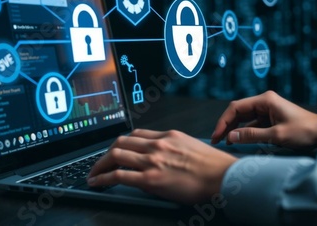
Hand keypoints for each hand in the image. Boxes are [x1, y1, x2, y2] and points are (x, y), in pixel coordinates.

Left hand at [87, 129, 236, 203]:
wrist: (222, 176)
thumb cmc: (213, 165)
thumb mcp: (191, 146)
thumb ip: (174, 148)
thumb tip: (165, 156)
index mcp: (168, 136)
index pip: (137, 134)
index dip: (123, 142)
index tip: (117, 149)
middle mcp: (157, 145)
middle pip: (122, 141)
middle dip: (107, 152)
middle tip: (101, 161)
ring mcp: (152, 161)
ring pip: (116, 155)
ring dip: (100, 164)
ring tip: (94, 173)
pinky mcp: (150, 179)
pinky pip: (119, 175)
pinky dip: (103, 178)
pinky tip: (97, 182)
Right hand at [211, 91, 316, 148]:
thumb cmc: (303, 131)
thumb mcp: (276, 135)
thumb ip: (252, 135)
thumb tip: (230, 137)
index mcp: (265, 100)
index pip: (236, 108)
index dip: (224, 121)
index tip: (217, 135)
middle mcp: (264, 102)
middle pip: (238, 112)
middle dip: (226, 125)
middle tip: (217, 140)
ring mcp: (267, 109)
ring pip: (243, 118)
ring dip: (234, 129)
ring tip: (224, 142)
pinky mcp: (270, 118)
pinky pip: (252, 124)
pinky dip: (244, 132)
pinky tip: (237, 140)